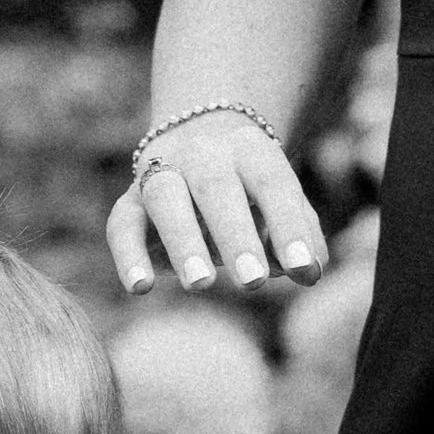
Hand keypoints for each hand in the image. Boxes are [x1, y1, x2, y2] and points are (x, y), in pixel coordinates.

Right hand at [106, 112, 326, 303]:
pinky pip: (122, 226)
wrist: (194, 144)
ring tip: (202, 284)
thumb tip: (310, 271)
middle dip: (236, 236)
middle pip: (217, 187)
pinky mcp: (130, 204)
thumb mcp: (280, 204)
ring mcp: (161, 174)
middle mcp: (202, 153)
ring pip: (166, 199)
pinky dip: (128, 256)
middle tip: (253, 282)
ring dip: (183, 241)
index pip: (272, 184)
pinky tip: (141, 288)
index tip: (302, 269)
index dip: (288, 226)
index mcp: (249, 150)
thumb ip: (300, 234)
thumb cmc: (249, 191)